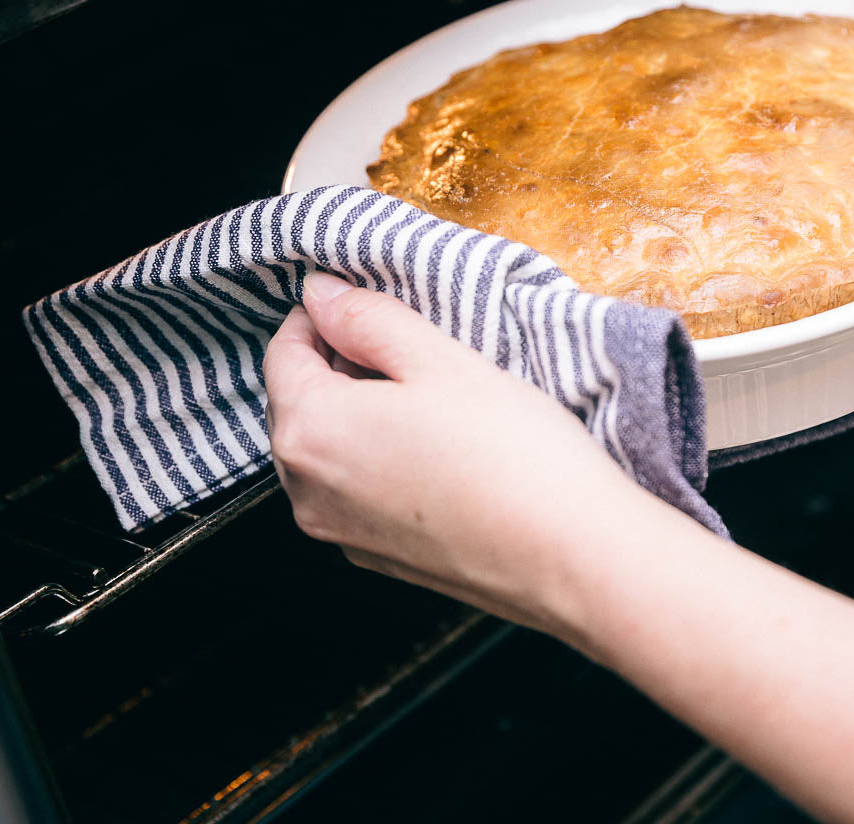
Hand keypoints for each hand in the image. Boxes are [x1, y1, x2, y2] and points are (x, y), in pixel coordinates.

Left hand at [261, 271, 648, 632]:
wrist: (570, 556)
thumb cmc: (512, 454)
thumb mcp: (441, 361)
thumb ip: (370, 319)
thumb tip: (322, 294)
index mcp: (310, 430)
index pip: (283, 353)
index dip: (321, 316)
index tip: (364, 302)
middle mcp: (307, 490)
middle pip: (298, 404)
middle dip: (339, 366)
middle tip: (409, 347)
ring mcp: (340, 532)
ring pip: (327, 450)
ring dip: (360, 415)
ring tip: (431, 398)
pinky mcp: (378, 558)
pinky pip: (357, 492)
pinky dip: (380, 461)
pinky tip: (439, 449)